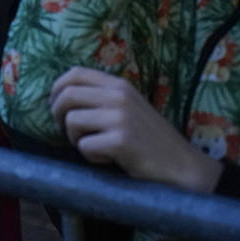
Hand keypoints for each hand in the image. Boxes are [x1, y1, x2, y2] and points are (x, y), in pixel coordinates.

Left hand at [49, 67, 222, 191]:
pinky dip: (91, 156)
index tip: (55, 106)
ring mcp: (121, 118)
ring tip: (96, 147)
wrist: (183, 167)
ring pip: (72, 121)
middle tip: (69, 131)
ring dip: (76, 139)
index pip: (74, 73)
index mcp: (119, 85)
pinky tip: (108, 159)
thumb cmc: (150, 140)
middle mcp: (119, 96)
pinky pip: (85, 146)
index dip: (56, 89)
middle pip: (67, 95)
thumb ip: (101, 97)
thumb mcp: (128, 107)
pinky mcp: (121, 141)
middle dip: (58, 115)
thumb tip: (60, 96)